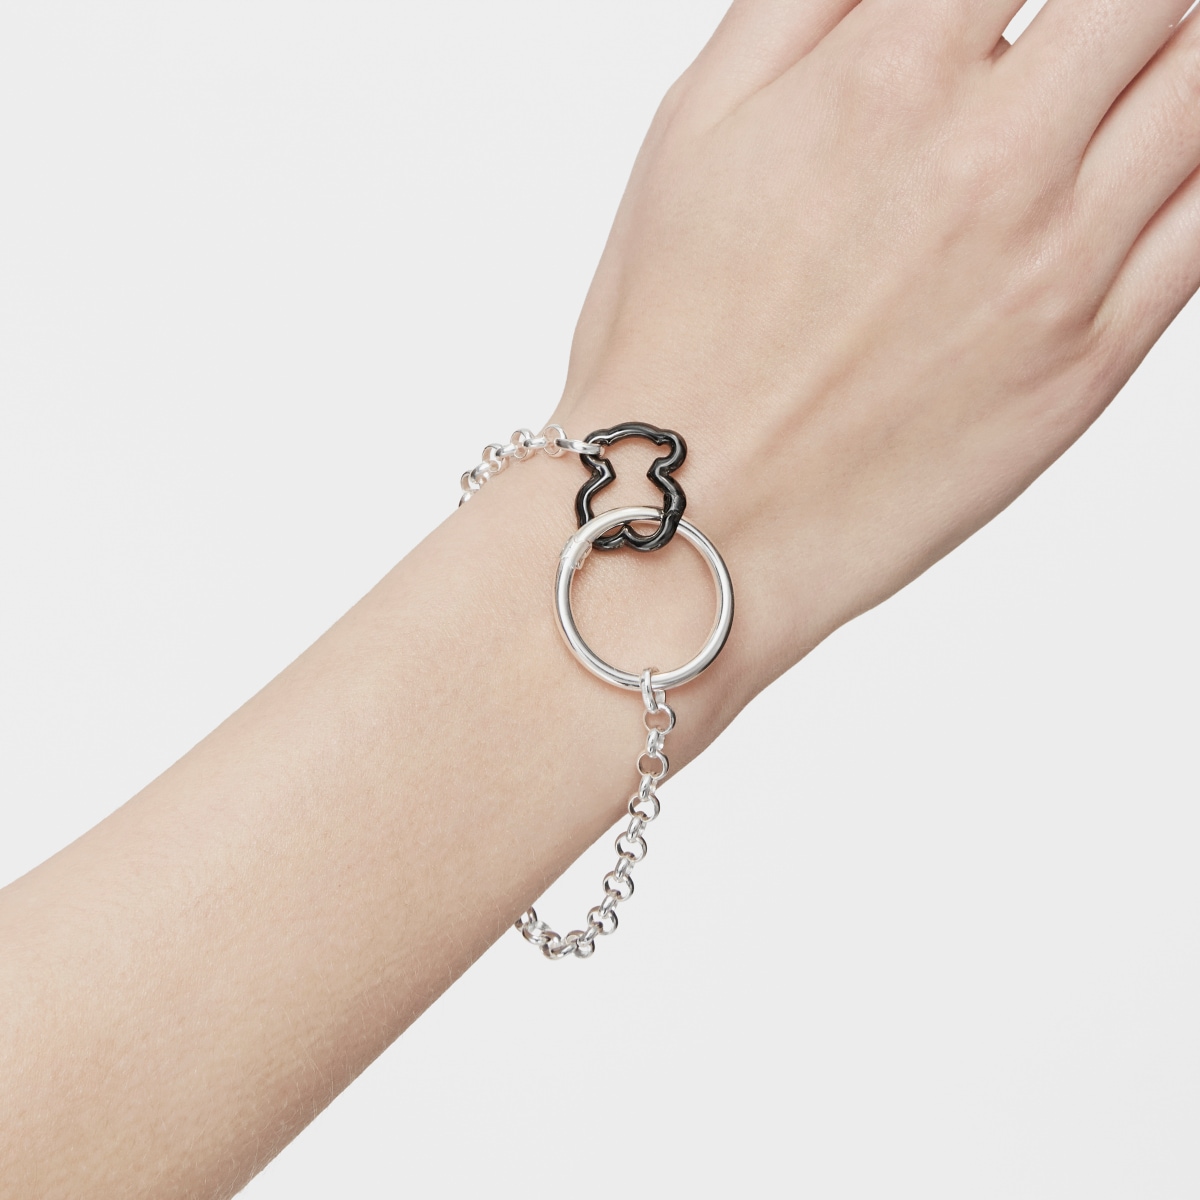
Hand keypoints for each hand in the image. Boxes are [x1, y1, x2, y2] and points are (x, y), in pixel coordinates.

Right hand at [553, 0, 1199, 702]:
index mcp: (885, 77)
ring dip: (1180, 57)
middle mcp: (992, 156)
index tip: (1002, 18)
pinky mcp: (1091, 360)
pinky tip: (1173, 153)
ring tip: (1131, 76)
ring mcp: (1059, 264)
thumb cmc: (673, 340)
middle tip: (1097, 36)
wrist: (689, 512)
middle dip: (1132, 7)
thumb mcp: (696, 125)